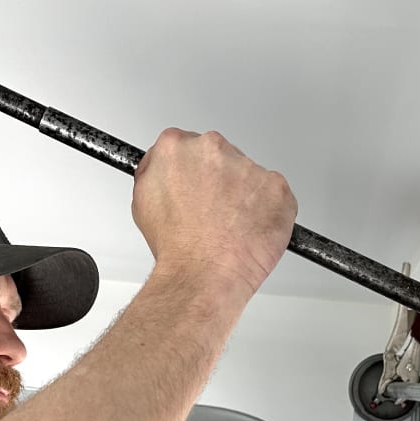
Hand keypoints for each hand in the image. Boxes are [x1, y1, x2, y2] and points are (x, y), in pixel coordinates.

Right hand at [132, 128, 296, 297]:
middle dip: (219, 180)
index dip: (192, 172)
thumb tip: (166, 170)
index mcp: (176, 147)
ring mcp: (248, 166)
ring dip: (244, 196)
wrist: (203, 274)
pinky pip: (274, 195)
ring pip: (248, 176)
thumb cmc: (177, 247)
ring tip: (231, 227)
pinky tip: (250, 230)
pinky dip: (267, 211)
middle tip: (213, 212)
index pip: (187, 146)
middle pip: (220, 157)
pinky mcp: (275, 186)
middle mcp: (212, 149)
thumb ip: (157, 173)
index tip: (196, 187)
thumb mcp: (144, 202)